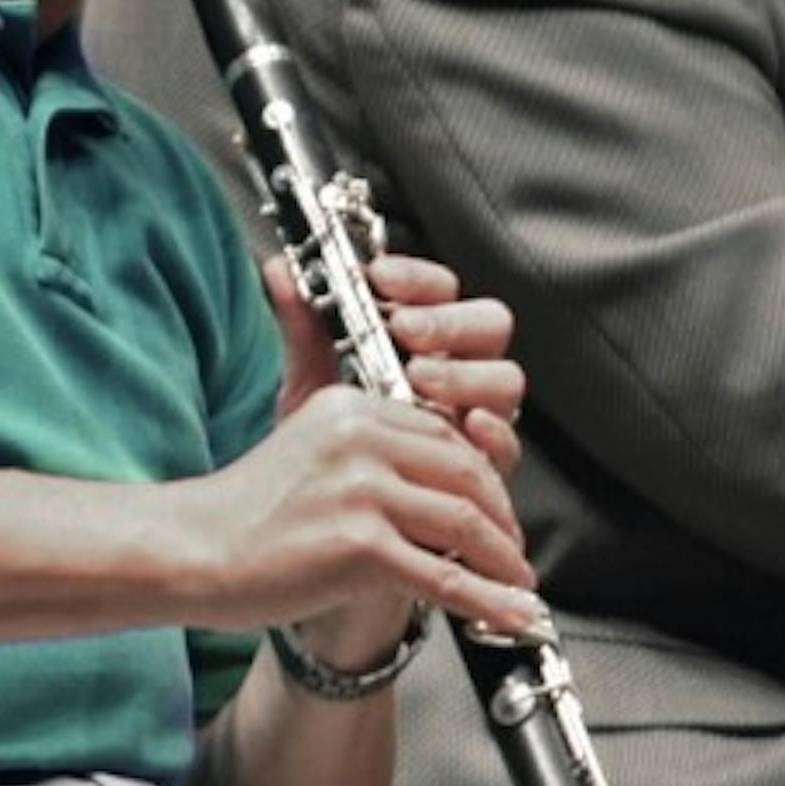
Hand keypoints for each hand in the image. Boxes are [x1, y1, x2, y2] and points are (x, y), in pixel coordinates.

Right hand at [186, 372, 540, 650]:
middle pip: (467, 472)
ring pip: (465, 523)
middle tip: (514, 548)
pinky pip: (445, 576)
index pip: (444, 433)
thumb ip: (363, 446)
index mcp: (351, 407)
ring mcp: (362, 491)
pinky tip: (509, 612)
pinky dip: (489, 599)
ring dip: (504, 561)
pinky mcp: (360, 545)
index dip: (483, 475)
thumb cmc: (243, 512)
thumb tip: (429, 479)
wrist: (190, 550)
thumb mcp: (302, 442)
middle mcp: (360, 439)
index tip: (495, 505)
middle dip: (503, 518)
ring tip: (518, 583)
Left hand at [268, 250, 524, 483]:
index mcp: (425, 340)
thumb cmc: (330, 447)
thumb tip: (277, 271)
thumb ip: (303, 328)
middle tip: (406, 329)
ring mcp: (475, 416)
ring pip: (504, 379)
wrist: (329, 513)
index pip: (441, 290)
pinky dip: (494, 431)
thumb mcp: (312, 383)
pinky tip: (468, 426)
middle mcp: (459, 372)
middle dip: (448, 322)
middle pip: (488, 325)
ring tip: (421, 376)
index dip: (417, 278)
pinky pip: (507, 444)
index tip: (380, 277)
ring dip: (465, 372)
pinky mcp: (483, 466)